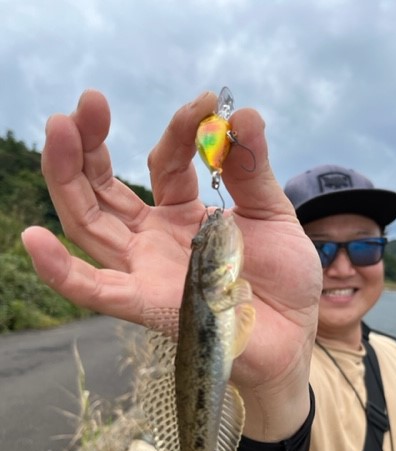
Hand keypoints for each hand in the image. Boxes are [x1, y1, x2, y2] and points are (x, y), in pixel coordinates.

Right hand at [22, 89, 321, 439]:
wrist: (294, 336)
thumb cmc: (284, 280)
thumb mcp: (272, 216)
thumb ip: (251, 170)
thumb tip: (242, 112)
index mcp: (186, 215)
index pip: (165, 163)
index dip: (180, 131)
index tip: (205, 102)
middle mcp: (157, 240)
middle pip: (106, 190)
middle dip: (91, 144)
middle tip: (89, 102)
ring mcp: (148, 270)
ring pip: (91, 224)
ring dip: (68, 178)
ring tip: (60, 128)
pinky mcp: (149, 305)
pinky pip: (96, 290)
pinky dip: (62, 271)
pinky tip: (33, 238)